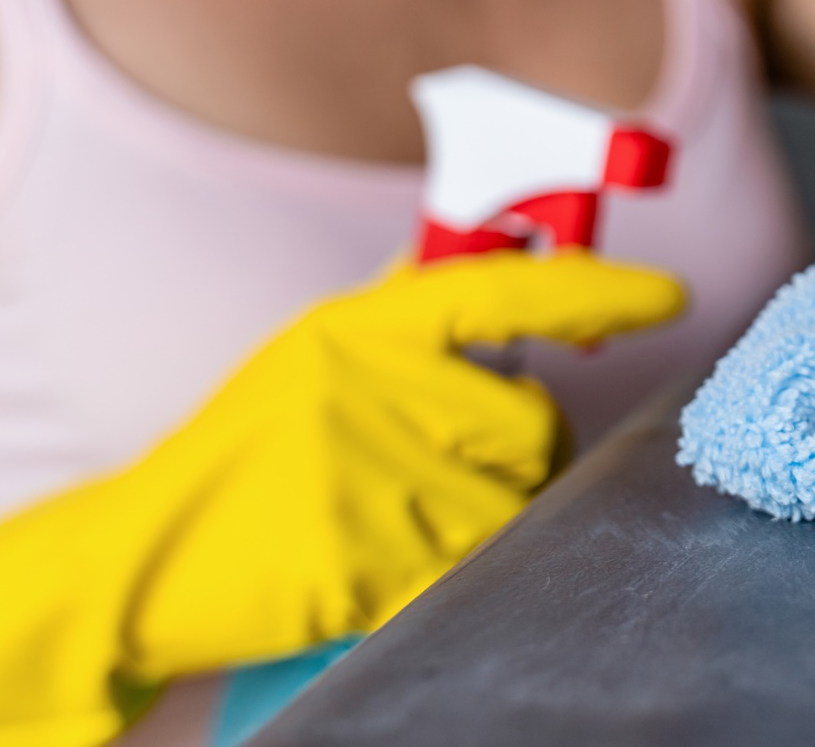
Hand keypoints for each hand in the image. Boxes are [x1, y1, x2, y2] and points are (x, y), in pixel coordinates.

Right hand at [0, 250, 683, 746]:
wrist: (145, 553)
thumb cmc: (244, 450)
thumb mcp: (314, 352)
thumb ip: (405, 306)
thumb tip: (502, 247)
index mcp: (365, 327)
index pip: (511, 290)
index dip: (602, 290)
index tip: (669, 298)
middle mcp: (376, 388)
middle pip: (534, 423)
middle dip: (524, 454)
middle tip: (468, 466)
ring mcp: (375, 475)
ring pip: (516, 501)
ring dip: (490, 516)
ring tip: (414, 516)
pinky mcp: (372, 560)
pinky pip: (475, 564)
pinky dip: (449, 568)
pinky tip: (390, 559)